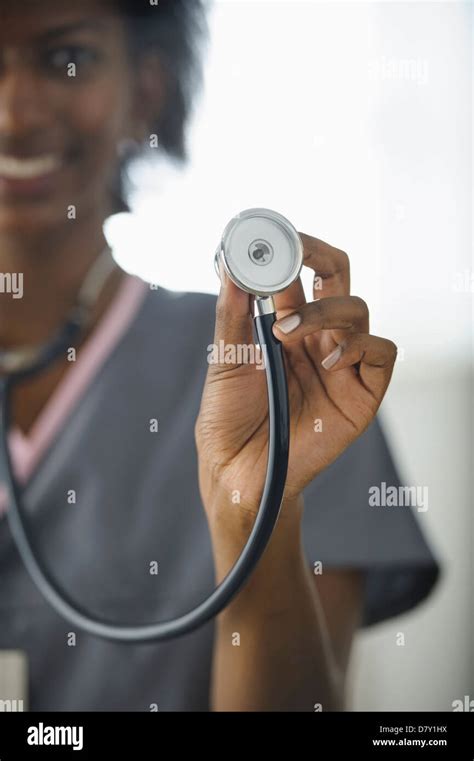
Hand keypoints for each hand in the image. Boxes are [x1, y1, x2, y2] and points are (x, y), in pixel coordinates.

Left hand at [195, 233, 396, 517]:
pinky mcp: (361, 393)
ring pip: (357, 310)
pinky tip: (327, 362)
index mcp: (285, 324)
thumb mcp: (225, 359)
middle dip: (317, 253)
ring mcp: (341, 363)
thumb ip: (233, 312)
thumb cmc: (230, 418)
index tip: (266, 231)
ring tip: (284, 332)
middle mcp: (316, 338)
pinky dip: (359, 346)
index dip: (289, 247)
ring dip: (322, 311)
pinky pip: (380, 353)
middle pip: (336, 277)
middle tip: (292, 249)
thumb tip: (230, 262)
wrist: (239, 471)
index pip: (298, 272)